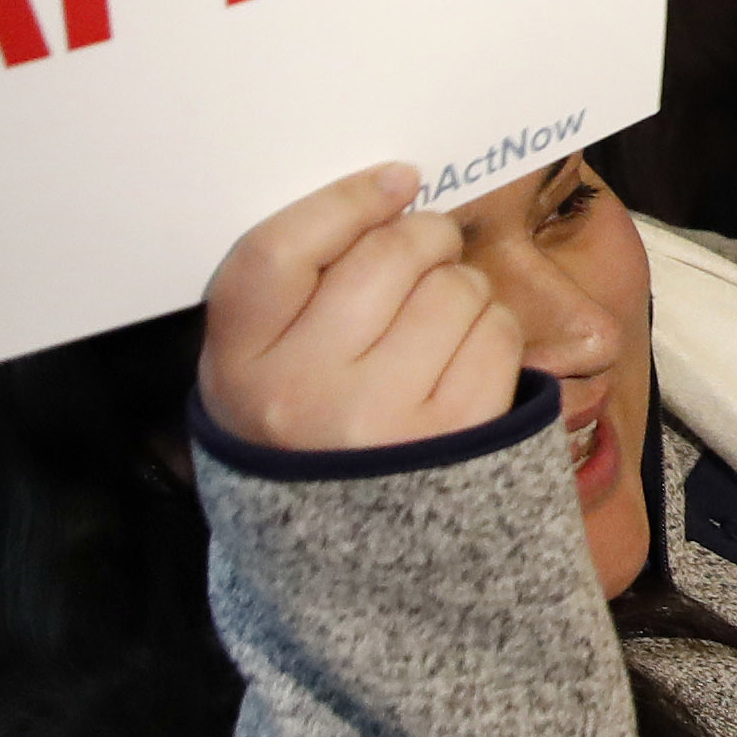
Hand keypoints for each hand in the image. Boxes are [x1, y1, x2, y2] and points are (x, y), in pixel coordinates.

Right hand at [197, 166, 524, 455]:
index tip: (395, 180)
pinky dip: (493, 328)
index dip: (345, 201)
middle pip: (383, 258)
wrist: (353, 555)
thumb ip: (300, 284)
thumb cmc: (310, 427)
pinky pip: (497, 334)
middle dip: (423, 236)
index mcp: (238, 367)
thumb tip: (396, 188)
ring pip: (452, 288)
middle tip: (429, 247)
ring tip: (442, 316)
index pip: (278, 251)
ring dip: (461, 285)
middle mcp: (302, 394)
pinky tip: (468, 352)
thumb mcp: (262, 364)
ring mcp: (382, 420)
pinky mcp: (456, 438)